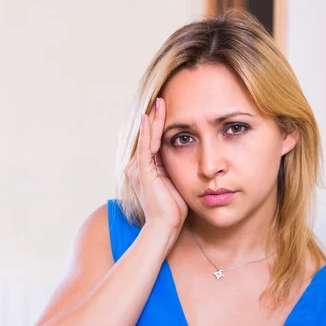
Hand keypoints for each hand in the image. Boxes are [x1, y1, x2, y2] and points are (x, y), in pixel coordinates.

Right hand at [124, 97, 187, 233]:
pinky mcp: (142, 172)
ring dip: (154, 120)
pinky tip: (150, 117)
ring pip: (148, 139)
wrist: (166, 226)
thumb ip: (176, 169)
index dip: (161, 127)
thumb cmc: (174, 210)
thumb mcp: (177, 184)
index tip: (168, 111)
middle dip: (157, 118)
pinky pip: (146, 147)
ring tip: (160, 102)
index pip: (154, 143)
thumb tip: (188, 156)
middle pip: (149, 137)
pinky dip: (148, 132)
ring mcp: (138, 169)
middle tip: (163, 99)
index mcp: (146, 171)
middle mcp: (138, 168)